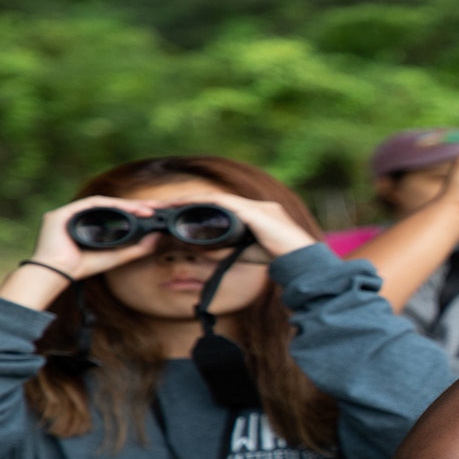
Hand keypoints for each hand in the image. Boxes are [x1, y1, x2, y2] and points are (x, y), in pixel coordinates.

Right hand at [29, 196, 164, 279]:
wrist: (57, 274)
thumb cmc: (82, 266)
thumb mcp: (117, 257)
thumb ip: (137, 248)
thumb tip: (157, 236)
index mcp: (90, 223)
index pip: (116, 213)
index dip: (136, 211)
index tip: (155, 213)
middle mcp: (80, 215)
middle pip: (112, 206)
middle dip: (136, 205)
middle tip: (157, 206)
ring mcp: (70, 212)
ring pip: (104, 203)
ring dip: (127, 204)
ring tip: (146, 209)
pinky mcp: (64, 212)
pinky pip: (92, 204)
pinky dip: (112, 205)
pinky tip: (128, 209)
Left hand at [154, 192, 316, 262]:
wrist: (300, 260)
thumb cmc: (278, 258)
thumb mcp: (245, 253)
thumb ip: (225, 250)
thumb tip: (202, 253)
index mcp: (255, 213)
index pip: (218, 206)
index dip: (193, 208)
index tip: (171, 212)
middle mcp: (254, 204)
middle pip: (212, 199)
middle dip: (184, 202)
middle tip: (158, 206)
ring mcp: (255, 205)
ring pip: (214, 198)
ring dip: (187, 201)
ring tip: (165, 204)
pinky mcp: (254, 211)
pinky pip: (221, 203)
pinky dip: (200, 203)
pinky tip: (184, 206)